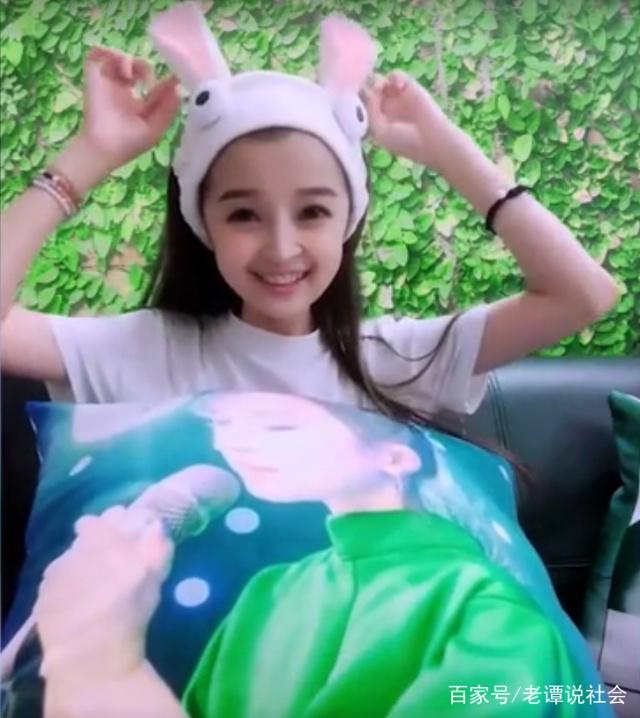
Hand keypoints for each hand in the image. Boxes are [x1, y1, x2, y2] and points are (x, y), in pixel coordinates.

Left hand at [34, 506, 173, 680]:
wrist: (92, 656)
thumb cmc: (130, 613)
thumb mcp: (154, 578)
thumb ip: (156, 546)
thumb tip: (155, 526)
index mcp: (102, 538)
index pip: (108, 516)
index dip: (118, 523)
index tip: (128, 536)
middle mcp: (75, 549)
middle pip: (88, 533)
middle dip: (101, 542)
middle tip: (116, 561)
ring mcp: (56, 571)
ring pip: (72, 556)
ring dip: (83, 563)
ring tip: (96, 586)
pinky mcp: (43, 594)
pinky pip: (57, 579)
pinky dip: (68, 585)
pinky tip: (79, 603)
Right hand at [78, 45, 181, 171]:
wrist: (104, 148)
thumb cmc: (130, 143)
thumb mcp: (156, 129)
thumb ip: (168, 109)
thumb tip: (178, 87)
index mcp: (139, 105)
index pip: (153, 85)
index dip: (164, 79)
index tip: (175, 76)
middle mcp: (124, 91)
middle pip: (137, 67)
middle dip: (145, 68)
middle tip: (147, 83)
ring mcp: (108, 83)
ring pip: (120, 59)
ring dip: (128, 61)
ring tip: (130, 76)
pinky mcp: (93, 78)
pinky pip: (96, 54)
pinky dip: (107, 52)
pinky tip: (118, 69)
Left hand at [362, 70, 460, 172]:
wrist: (430, 139)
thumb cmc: (403, 141)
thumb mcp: (379, 130)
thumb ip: (371, 110)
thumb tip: (372, 89)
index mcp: (376, 119)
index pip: (361, 103)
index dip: (356, 97)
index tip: (352, 94)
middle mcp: (385, 106)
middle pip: (369, 88)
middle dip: (365, 85)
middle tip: (367, 87)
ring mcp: (397, 95)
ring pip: (381, 80)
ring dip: (379, 81)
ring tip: (383, 88)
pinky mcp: (409, 86)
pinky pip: (396, 75)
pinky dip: (394, 77)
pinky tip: (397, 86)